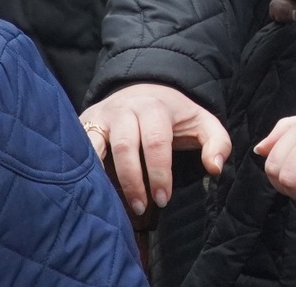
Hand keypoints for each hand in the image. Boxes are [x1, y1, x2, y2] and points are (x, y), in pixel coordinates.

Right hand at [79, 84, 231, 215]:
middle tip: (143, 207)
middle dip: (134, 182)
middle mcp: (124, 109)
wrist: (139, 88)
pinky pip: (78, 150)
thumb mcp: (201, 122)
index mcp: (155, 107)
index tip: (163, 199)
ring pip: (96, 149)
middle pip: (125, 148)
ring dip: (104, 180)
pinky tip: (91, 192)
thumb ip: (217, 142)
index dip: (159, 174)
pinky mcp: (81, 126)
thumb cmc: (172, 115)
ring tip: (114, 204)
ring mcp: (99, 117)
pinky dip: (82, 171)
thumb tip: (216, 168)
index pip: (156, 142)